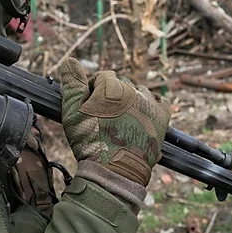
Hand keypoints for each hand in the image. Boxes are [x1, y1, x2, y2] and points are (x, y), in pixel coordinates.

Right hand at [59, 58, 170, 186]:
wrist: (113, 171)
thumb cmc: (89, 142)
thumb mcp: (72, 112)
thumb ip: (72, 84)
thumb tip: (70, 61)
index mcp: (111, 87)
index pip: (102, 77)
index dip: (93, 90)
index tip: (89, 107)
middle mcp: (133, 91)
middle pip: (120, 84)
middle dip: (111, 95)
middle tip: (103, 117)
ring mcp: (149, 104)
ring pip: (138, 92)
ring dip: (130, 100)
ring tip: (120, 120)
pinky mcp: (161, 118)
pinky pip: (160, 102)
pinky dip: (151, 105)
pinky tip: (142, 116)